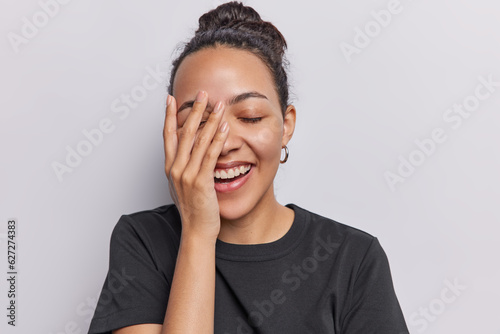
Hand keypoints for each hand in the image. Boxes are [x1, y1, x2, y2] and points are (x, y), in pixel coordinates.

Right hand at [163, 91, 228, 241]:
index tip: (170, 99)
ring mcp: (187, 174)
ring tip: (218, 104)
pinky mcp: (201, 181)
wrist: (196, 231)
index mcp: (170, 168)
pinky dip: (218, 139)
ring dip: (210, 119)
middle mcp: (176, 168)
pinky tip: (224, 127)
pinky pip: (211, 155)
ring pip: (199, 140)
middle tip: (201, 92)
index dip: (168, 115)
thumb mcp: (183, 186)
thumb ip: (184, 168)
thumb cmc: (193, 210)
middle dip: (194, 110)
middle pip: (184, 132)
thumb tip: (188, 154)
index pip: (167, 135)